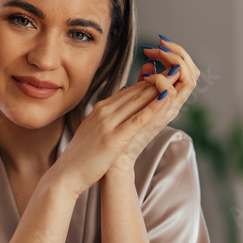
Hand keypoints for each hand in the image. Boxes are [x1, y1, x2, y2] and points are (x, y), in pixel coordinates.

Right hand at [51, 36, 198, 196]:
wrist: (66, 174)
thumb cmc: (82, 156)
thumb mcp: (94, 130)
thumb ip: (107, 117)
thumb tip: (121, 110)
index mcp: (100, 109)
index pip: (130, 90)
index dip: (150, 81)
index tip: (166, 74)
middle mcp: (104, 111)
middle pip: (136, 91)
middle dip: (158, 79)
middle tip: (177, 67)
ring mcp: (107, 123)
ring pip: (138, 100)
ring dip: (159, 86)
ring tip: (177, 75)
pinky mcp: (112, 139)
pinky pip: (137, 119)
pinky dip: (153, 106)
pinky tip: (167, 96)